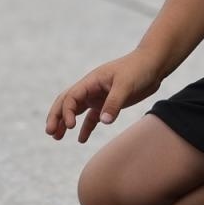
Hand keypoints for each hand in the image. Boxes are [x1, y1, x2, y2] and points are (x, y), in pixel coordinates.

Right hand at [45, 50, 163, 143]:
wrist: (153, 65)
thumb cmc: (138, 70)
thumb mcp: (126, 85)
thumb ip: (114, 103)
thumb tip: (103, 121)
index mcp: (91, 81)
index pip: (71, 97)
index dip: (66, 112)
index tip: (70, 126)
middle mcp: (90, 88)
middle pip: (66, 102)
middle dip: (56, 117)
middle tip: (50, 132)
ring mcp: (98, 96)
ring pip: (76, 111)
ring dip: (66, 123)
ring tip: (56, 138)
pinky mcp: (108, 103)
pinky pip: (92, 117)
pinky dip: (85, 128)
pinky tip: (81, 140)